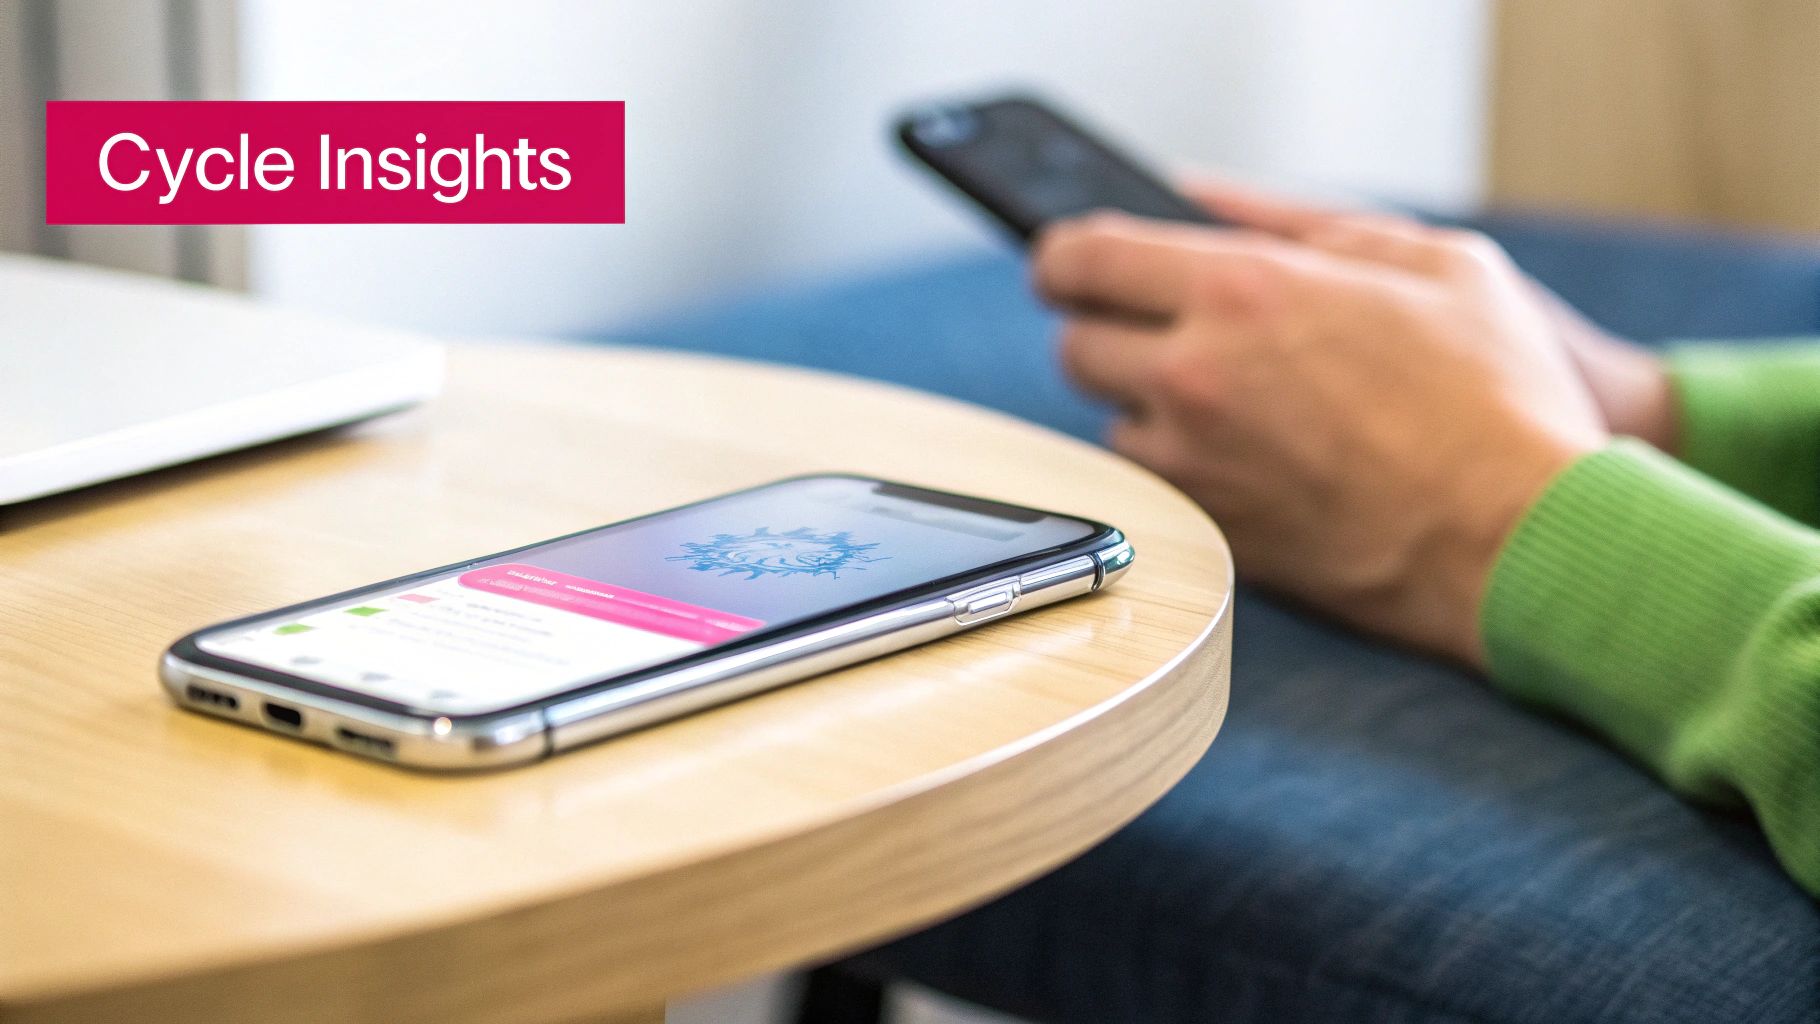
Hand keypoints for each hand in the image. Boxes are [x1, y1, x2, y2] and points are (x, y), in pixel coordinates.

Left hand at [1033, 187, 1608, 665]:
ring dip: (1149, 404)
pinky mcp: (1210, 530)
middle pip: (1074, 344)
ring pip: (1111, 420)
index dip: (1064, 256)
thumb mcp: (1427, 259)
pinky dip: (1184, 465)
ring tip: (1239, 400)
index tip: (1072, 262)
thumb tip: (1198, 196)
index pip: (1080, 259)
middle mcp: (1196, 377)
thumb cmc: (1497, 393)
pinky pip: (1155, 485)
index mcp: (1242, 292)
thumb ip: (1297, 218)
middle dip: (1108, 329)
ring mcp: (1196, 464)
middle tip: (1165, 328)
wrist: (1523, 538)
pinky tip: (1255, 455)